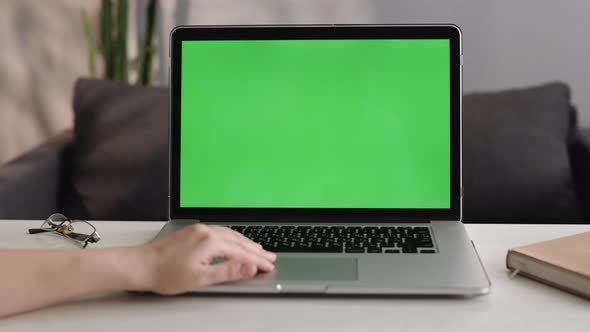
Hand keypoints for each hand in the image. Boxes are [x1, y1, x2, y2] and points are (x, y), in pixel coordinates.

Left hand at [137, 224, 275, 294]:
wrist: (140, 265)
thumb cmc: (165, 273)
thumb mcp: (200, 278)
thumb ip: (228, 272)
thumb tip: (249, 266)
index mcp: (210, 242)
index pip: (242, 252)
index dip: (257, 261)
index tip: (269, 266)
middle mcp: (206, 231)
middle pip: (238, 241)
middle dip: (256, 250)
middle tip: (270, 257)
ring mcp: (198, 230)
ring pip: (229, 234)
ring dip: (245, 242)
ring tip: (257, 249)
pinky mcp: (192, 232)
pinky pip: (219, 232)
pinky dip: (232, 238)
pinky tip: (233, 241)